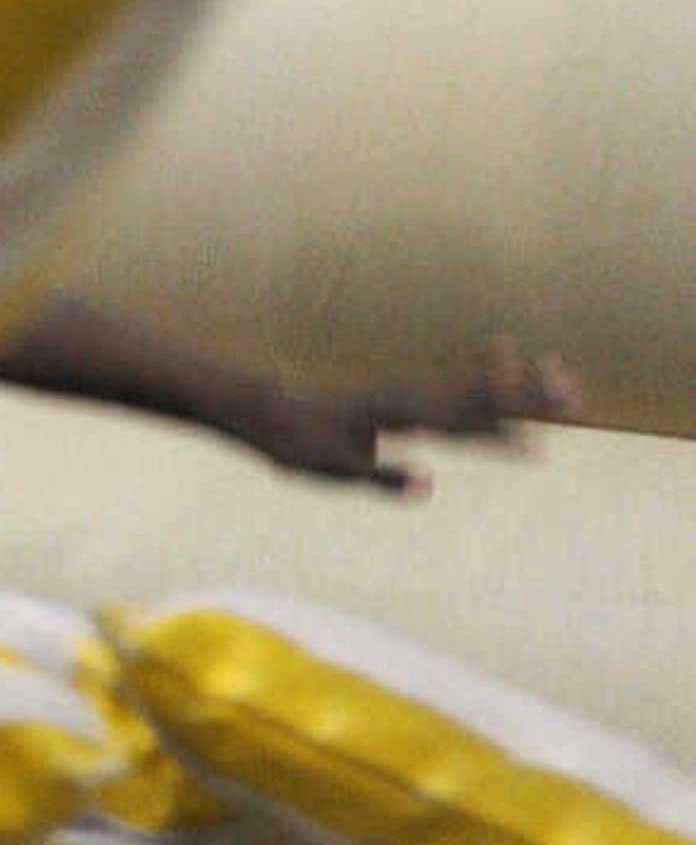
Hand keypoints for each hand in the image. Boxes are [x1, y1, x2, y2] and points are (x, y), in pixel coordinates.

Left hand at [242, 338, 583, 494]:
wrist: (266, 410)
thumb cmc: (296, 445)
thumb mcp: (335, 470)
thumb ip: (383, 479)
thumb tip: (429, 488)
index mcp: (399, 417)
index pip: (463, 429)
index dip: (504, 440)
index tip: (542, 449)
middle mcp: (409, 396)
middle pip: (480, 396)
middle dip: (530, 398)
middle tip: (579, 396)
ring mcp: (406, 389)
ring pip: (474, 383)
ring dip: (519, 380)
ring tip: (563, 373)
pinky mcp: (401, 391)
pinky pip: (455, 379)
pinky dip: (488, 371)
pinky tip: (509, 356)